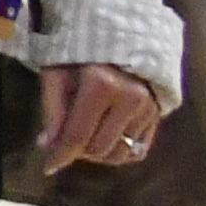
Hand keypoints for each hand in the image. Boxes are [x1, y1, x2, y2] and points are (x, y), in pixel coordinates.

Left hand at [36, 60, 167, 172]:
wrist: (120, 38)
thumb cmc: (81, 53)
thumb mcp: (57, 73)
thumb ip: (52, 110)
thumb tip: (48, 146)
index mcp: (101, 85)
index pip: (78, 134)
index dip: (61, 154)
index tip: (47, 167)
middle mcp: (130, 99)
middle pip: (98, 148)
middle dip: (77, 151)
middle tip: (64, 138)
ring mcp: (148, 108)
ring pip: (119, 153)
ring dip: (98, 154)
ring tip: (84, 137)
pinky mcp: (158, 115)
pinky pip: (138, 150)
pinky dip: (119, 152)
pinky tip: (105, 139)